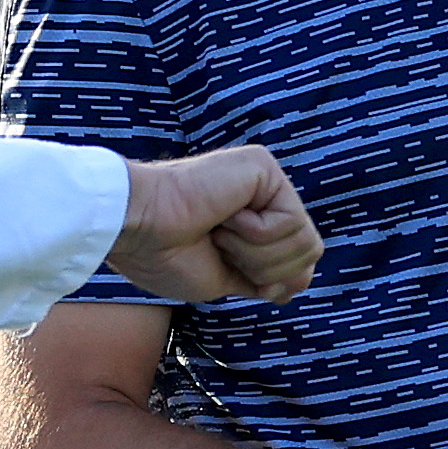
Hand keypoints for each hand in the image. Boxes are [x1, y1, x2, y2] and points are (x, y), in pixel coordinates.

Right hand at [110, 144, 322, 303]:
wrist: (138, 230)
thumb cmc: (166, 255)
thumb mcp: (226, 279)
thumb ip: (266, 278)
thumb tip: (303, 280)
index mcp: (255, 219)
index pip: (299, 262)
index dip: (272, 280)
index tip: (227, 267)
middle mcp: (265, 195)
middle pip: (309, 253)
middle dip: (265, 268)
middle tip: (220, 247)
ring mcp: (266, 179)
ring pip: (304, 241)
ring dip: (255, 252)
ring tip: (219, 232)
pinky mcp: (264, 167)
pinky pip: (291, 222)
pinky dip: (254, 234)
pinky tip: (224, 216)